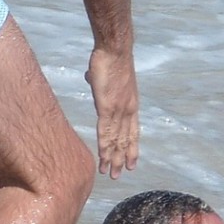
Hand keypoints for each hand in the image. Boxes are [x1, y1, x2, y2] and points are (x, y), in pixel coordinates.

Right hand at [86, 46, 138, 177]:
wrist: (115, 49)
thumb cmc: (110, 58)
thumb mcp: (108, 73)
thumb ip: (100, 80)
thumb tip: (90, 76)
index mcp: (131, 103)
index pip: (133, 130)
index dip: (132, 146)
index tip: (132, 161)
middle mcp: (128, 110)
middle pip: (126, 139)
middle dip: (122, 157)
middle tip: (120, 173)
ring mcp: (118, 110)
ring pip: (116, 140)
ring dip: (112, 158)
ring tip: (110, 174)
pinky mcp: (107, 107)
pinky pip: (105, 132)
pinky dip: (105, 147)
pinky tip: (104, 159)